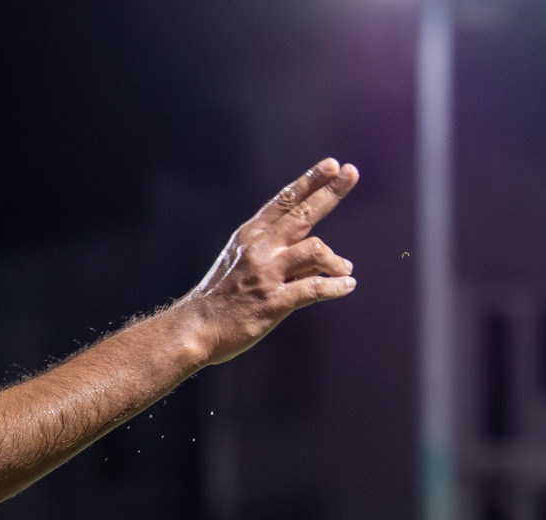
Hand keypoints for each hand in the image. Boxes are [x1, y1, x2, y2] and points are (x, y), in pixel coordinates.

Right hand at [183, 157, 359, 364]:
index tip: (331, 164)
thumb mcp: (240, 261)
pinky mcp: (273, 302)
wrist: (194, 328)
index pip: (284, 201)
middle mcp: (259, 249)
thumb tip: (322, 256)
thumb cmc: (221, 297)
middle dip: (329, 192)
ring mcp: (266, 275)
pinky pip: (314, 288)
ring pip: (314, 251)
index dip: (309, 181)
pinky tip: (347, 286)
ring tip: (344, 270)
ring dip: (336, 262)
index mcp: (251, 236)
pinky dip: (335, 287)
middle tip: (352, 171)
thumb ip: (278, 252)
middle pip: (302, 214)